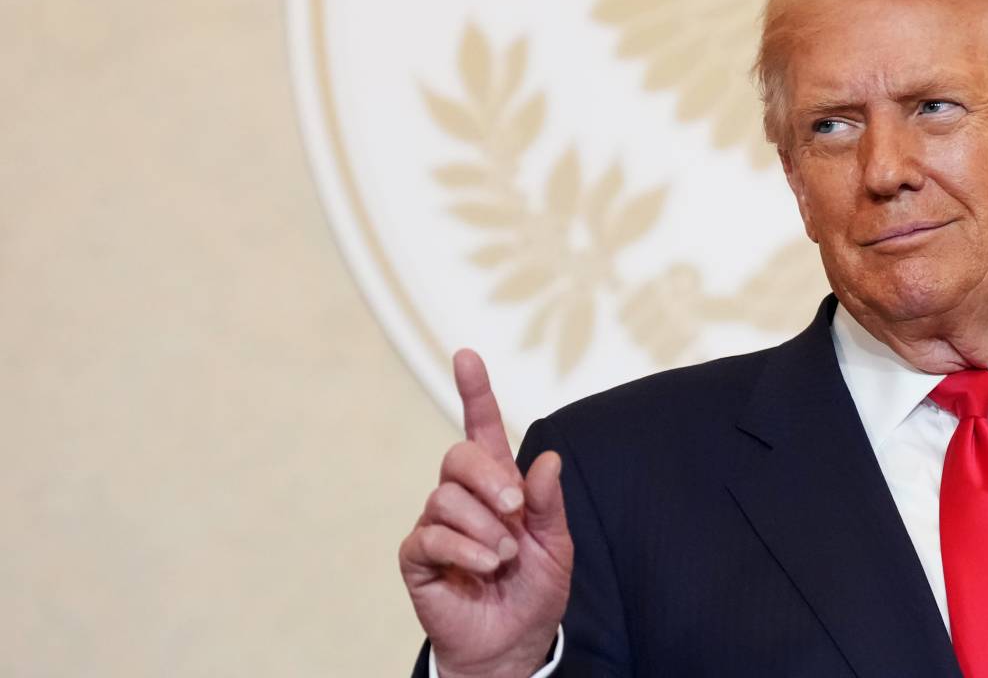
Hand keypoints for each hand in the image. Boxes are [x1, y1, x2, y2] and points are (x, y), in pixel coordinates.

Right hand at [400, 350, 573, 677]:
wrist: (513, 644)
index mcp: (499, 486)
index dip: (475, 392)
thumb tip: (548, 460)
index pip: (482, 429)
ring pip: (446, 498)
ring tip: (503, 556)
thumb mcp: (556, 546)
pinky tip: (485, 566)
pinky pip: (432, 536)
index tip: (466, 356)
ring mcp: (437, 525)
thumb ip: (549, 504)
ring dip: (484, 527)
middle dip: (490, 478)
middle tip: (515, 511)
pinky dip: (465, 549)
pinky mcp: (418, 557)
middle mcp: (462, 498)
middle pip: (459, 456)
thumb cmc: (533, 592)